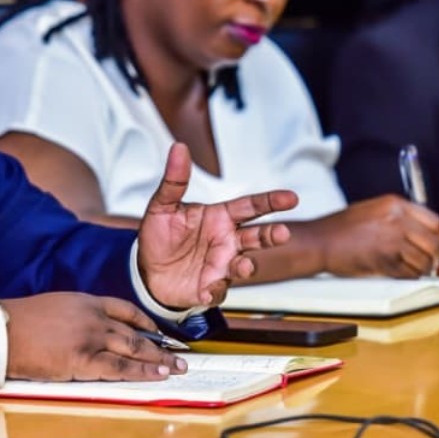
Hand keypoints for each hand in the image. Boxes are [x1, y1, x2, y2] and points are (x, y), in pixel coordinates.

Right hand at [2, 292, 185, 381]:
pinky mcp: (83, 359)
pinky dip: (142, 372)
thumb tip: (86, 329)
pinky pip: (119, 368)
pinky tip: (157, 375)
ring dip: (159, 359)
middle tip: (180, 353)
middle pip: (135, 331)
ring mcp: (90, 337)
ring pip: (134, 348)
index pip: (125, 308)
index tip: (158, 331)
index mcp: (86, 301)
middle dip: (160, 344)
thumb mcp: (55, 307)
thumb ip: (76, 315)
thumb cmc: (20, 322)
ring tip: (177, 367)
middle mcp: (94, 316)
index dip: (146, 322)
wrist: (3, 329)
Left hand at [137, 143, 297, 307]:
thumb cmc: (160, 235)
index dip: (270, 201)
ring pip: (244, 265)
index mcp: (220, 217)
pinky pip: (218, 290)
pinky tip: (207, 289)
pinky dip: (214, 290)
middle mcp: (227, 241)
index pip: (250, 206)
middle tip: (283, 233)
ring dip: (246, 266)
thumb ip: (174, 180)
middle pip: (257, 236)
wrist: (147, 271)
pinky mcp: (211, 287)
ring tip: (243, 266)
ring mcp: (222, 265)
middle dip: (272, 235)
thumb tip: (179, 147)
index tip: (291, 197)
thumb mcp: (162, 206)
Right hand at [312, 195, 438, 277]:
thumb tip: (422, 233)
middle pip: (434, 242)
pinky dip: (408, 276)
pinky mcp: (385, 259)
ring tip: (412, 269)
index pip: (435, 221)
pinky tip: (399, 273)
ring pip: (424, 260)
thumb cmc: (342, 228)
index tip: (435, 245)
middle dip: (434, 256)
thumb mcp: (374, 210)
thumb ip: (399, 217)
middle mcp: (397, 219)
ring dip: (421, 269)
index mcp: (395, 204)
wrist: (320, 241)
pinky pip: (409, 273)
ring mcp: (392, 239)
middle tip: (429, 262)